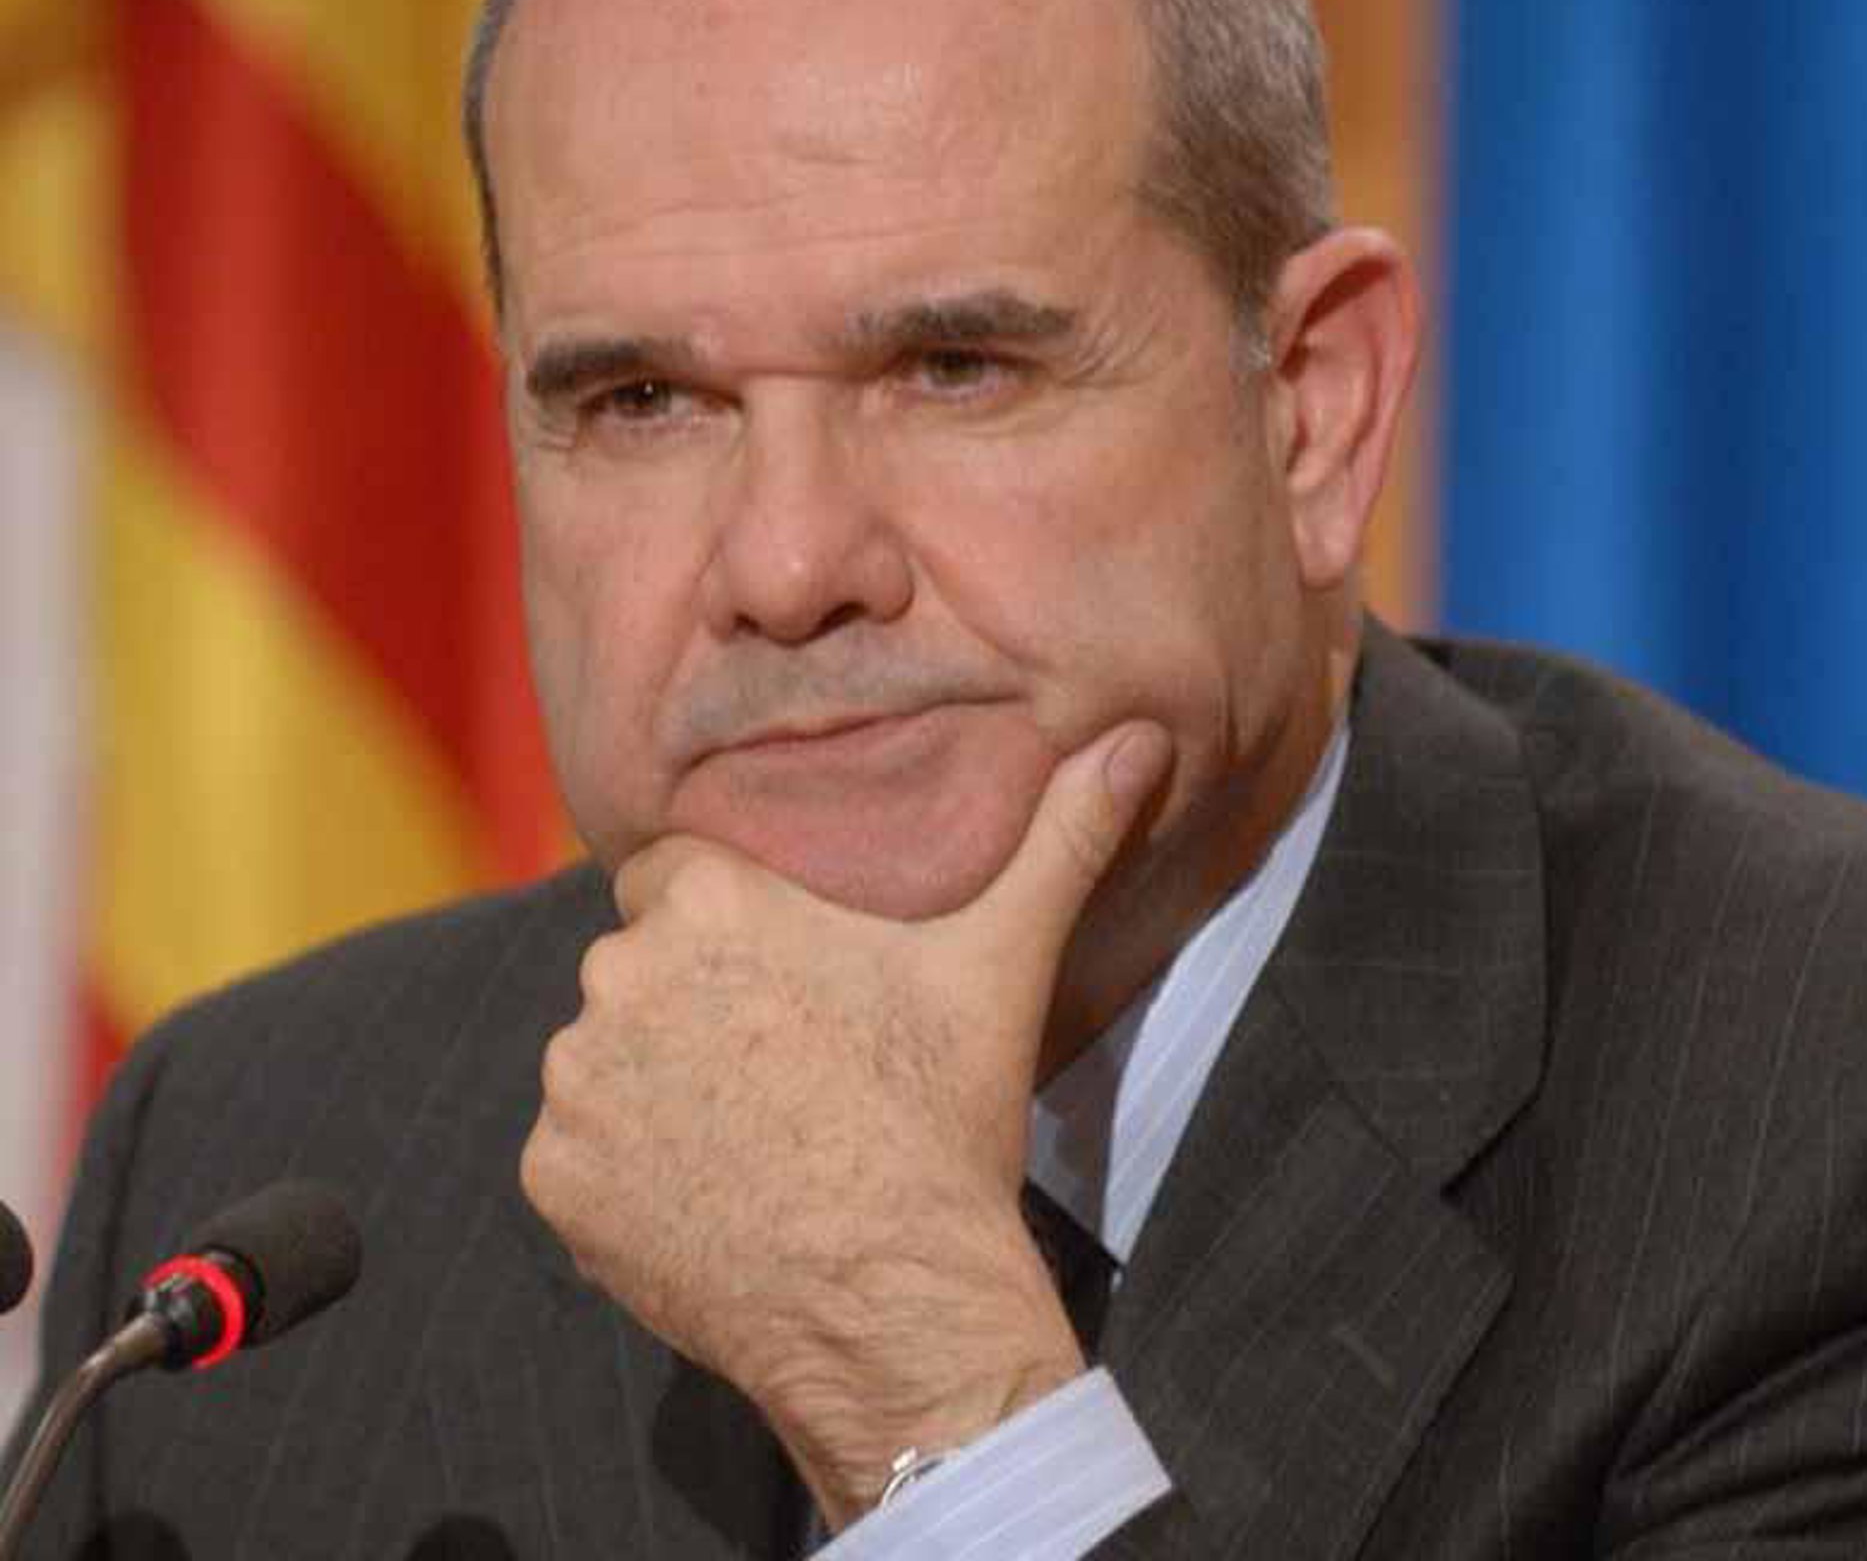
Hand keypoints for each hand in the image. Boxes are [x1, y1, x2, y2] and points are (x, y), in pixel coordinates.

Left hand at [521, 720, 1170, 1527]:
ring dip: (651, 1080)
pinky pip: (576, 1151)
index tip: (779, 971)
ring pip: (603, 1054)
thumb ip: (1058, 837)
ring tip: (745, 1128)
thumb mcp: (999, 961)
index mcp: (708, 900)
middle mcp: (618, 974)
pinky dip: (622, 1168)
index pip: (674, 872)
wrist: (895, 1300)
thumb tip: (1140, 738)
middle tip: (778, 1057)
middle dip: (690, 997)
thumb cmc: (942, 1115)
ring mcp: (576, 1084)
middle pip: (640, 964)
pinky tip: (703, 1191)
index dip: (727, 916)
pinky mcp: (553, 1180)